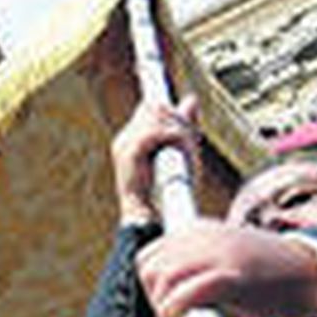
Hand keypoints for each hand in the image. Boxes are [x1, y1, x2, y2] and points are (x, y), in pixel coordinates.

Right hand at [113, 96, 198, 224]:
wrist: (148, 219)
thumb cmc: (165, 193)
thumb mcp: (181, 153)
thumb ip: (185, 126)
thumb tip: (192, 98)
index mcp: (131, 139)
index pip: (150, 107)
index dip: (163, 101)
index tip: (175, 98)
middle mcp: (125, 139)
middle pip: (155, 107)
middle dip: (179, 119)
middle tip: (190, 138)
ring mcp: (125, 144)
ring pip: (158, 116)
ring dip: (178, 129)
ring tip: (187, 147)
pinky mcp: (130, 152)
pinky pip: (157, 132)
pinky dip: (174, 137)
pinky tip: (182, 147)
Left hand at [135, 220, 316, 316]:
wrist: (314, 272)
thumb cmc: (271, 273)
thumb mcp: (225, 256)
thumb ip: (195, 264)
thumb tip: (165, 288)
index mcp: (200, 230)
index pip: (149, 254)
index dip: (151, 283)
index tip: (165, 302)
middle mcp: (204, 237)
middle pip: (149, 267)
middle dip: (153, 296)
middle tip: (171, 315)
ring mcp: (218, 254)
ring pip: (162, 278)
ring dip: (163, 305)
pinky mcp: (231, 276)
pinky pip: (185, 293)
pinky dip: (175, 310)